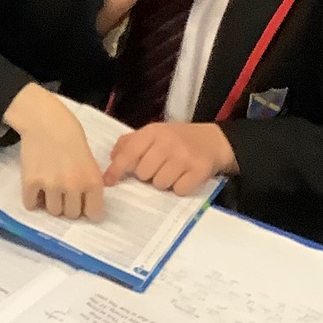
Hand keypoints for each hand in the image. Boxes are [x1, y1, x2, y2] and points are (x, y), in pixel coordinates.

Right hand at [4, 83, 104, 220]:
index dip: (88, 209)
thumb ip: (89, 183)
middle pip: (71, 215)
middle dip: (68, 205)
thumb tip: (85, 206)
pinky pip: (31, 204)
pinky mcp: (30, 182)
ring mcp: (50, 186)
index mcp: (92, 181)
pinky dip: (32, 198)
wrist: (45, 120)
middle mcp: (73, 186)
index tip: (83, 203)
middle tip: (64, 192)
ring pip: (52, 212)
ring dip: (51, 203)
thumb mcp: (90, 160)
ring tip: (49, 188)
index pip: (94, 214)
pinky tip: (36, 186)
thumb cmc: (71, 136)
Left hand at [106, 122, 236, 195]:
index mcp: (153, 132)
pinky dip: (180, 188)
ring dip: (164, 183)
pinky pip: (179, 190)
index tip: (109, 182)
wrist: (214, 141)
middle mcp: (168, 142)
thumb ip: (130, 143)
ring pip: (160, 184)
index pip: (129, 152)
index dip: (116, 169)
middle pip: (143, 173)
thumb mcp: (154, 133)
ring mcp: (184, 156)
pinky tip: (184, 177)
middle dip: (147, 175)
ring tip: (172, 172)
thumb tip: (112, 158)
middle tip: (158, 168)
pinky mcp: (199, 170)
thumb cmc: (178, 139)